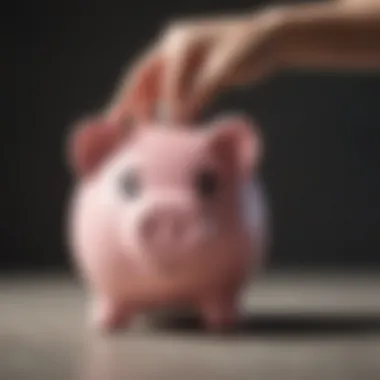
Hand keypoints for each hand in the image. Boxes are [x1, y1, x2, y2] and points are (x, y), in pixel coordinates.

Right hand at [106, 9, 284, 123]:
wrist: (267, 40)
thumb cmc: (250, 49)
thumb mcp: (225, 68)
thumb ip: (201, 91)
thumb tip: (179, 118)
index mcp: (180, 41)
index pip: (163, 75)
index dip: (161, 102)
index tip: (161, 128)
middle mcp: (173, 48)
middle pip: (143, 78)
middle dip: (128, 102)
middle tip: (113, 125)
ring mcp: (179, 61)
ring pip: (152, 86)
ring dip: (140, 107)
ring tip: (127, 128)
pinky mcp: (188, 73)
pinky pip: (167, 92)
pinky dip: (159, 108)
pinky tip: (154, 122)